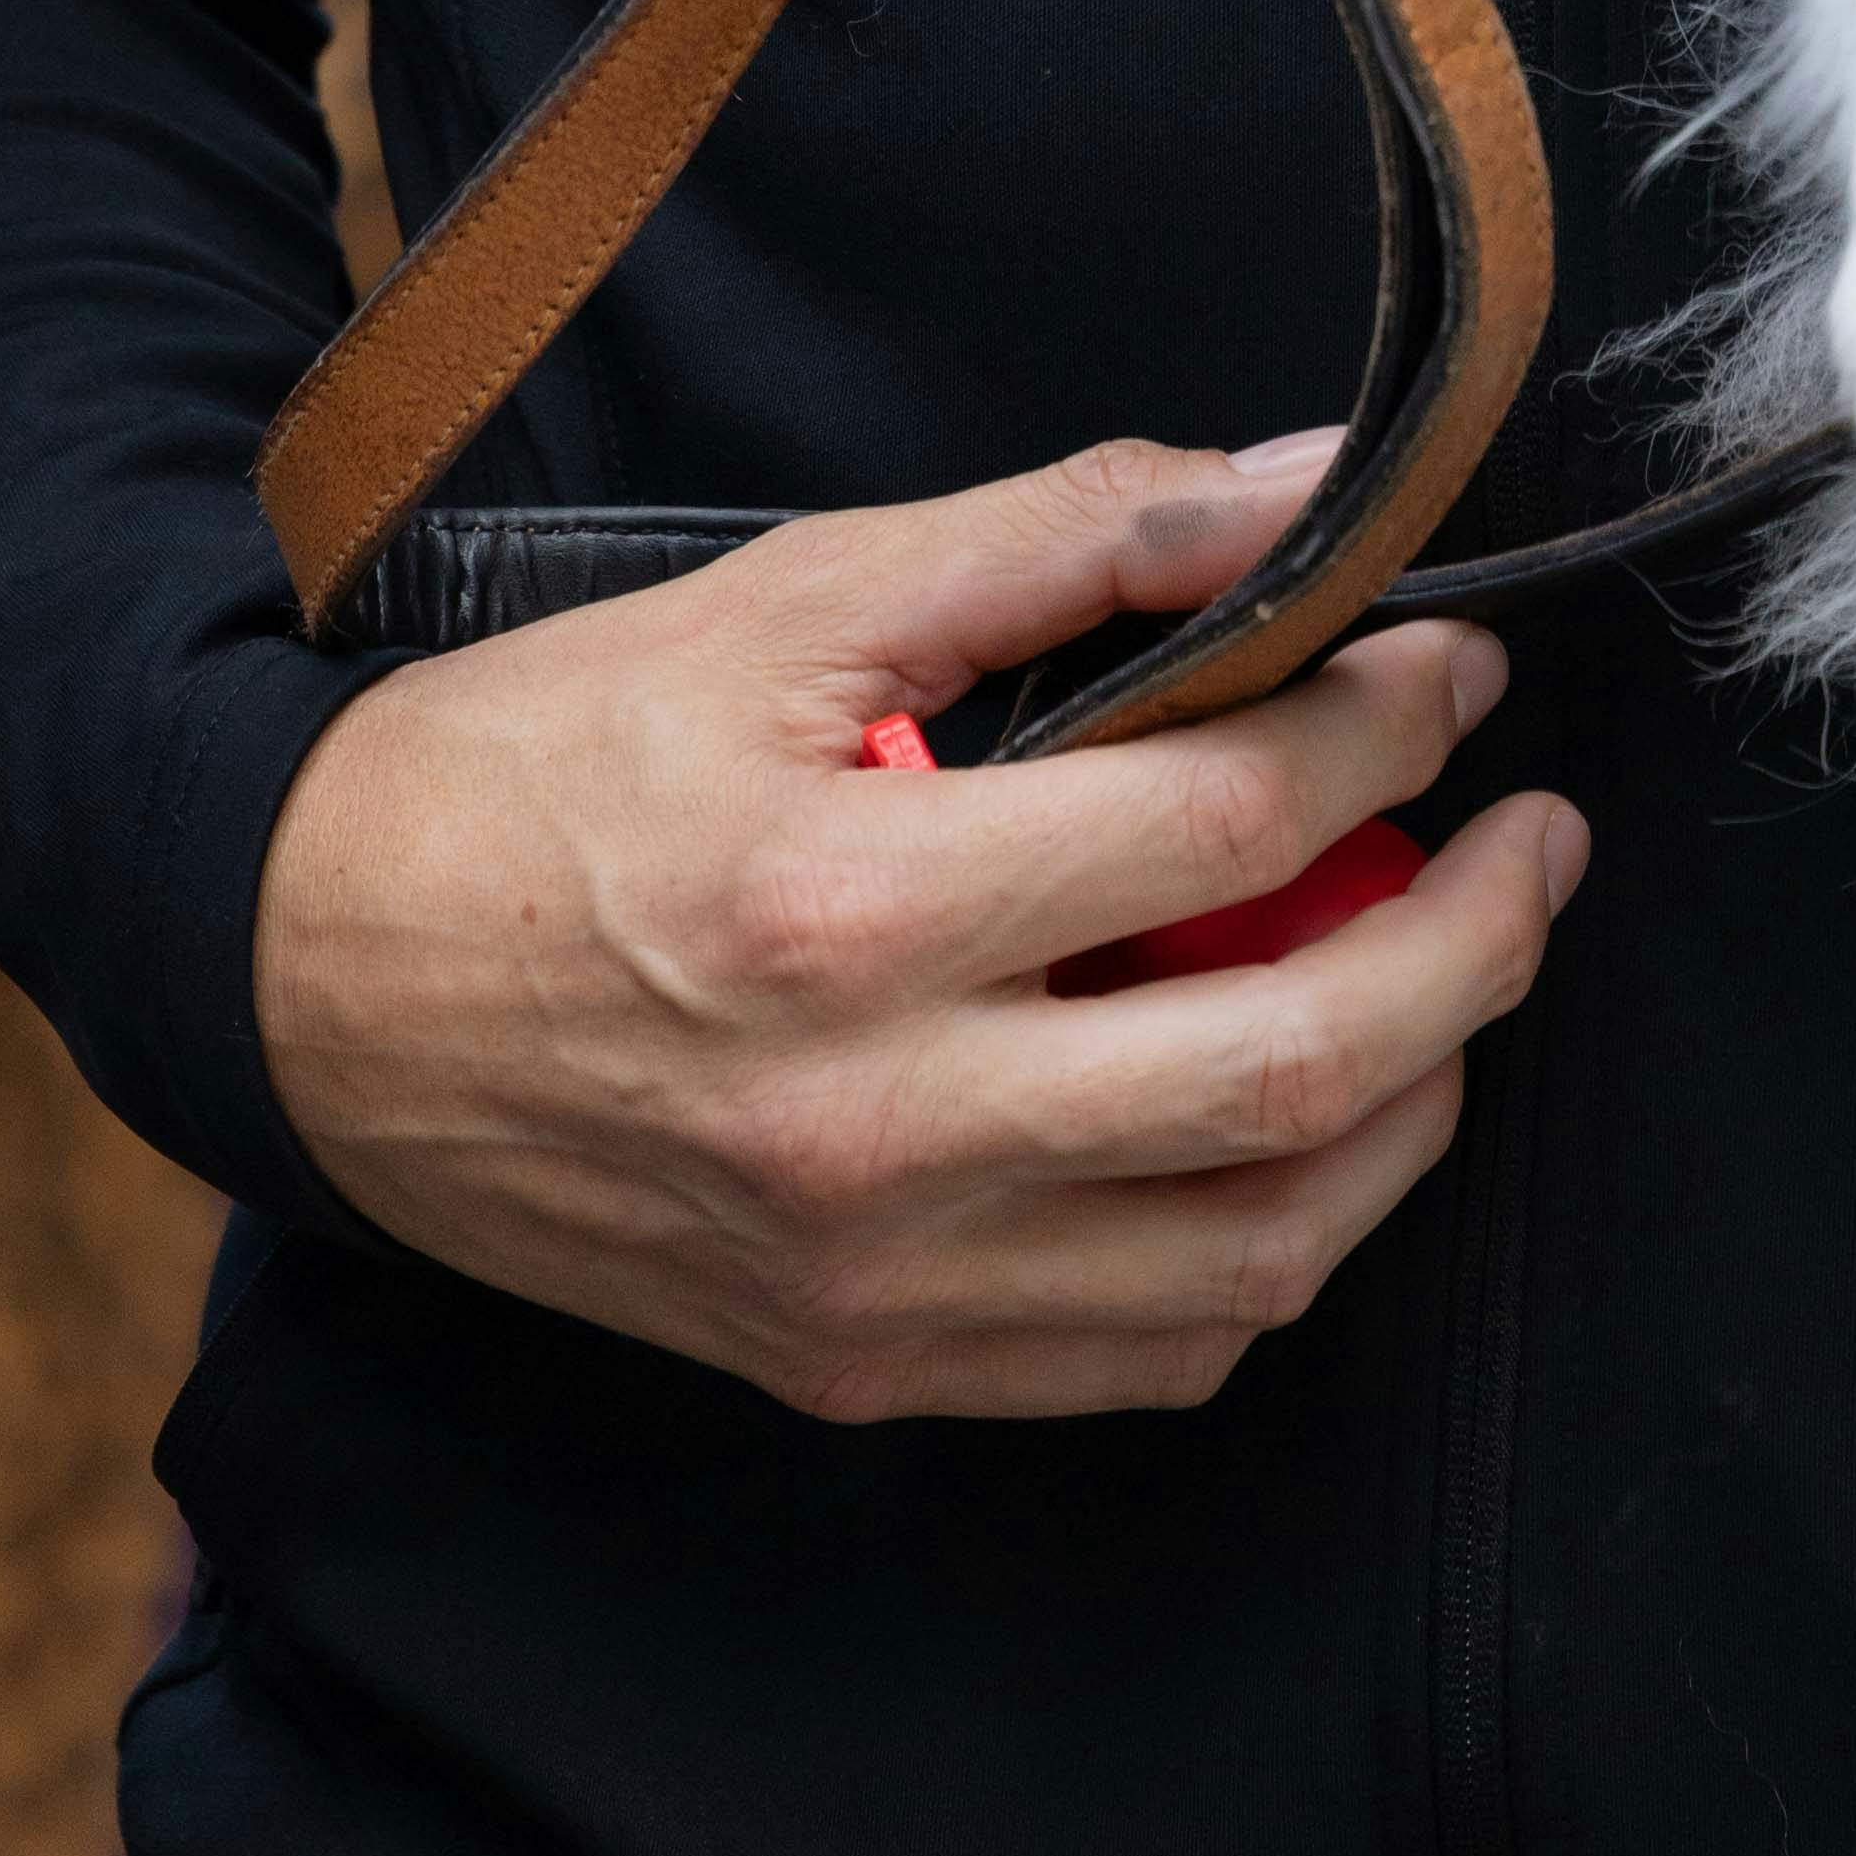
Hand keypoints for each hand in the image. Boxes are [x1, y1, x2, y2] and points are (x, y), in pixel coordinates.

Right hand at [251, 432, 1587, 1425]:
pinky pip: (1143, 1358)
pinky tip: (1289, 1135)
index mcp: (852, 910)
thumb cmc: (544, 767)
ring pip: (1256, 1256)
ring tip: (1447, 989)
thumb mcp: (794, 597)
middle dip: (1475, 947)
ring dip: (1406, 1115)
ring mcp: (876, 1280)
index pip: (1226, 831)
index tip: (1451, 667)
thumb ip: (1064, 537)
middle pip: (1295, 1075)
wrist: (317, 985)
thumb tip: (1300, 488)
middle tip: (1538, 849)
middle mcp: (880, 1129)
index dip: (1386, 731)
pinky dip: (1265, 1253)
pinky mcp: (858, 1367)